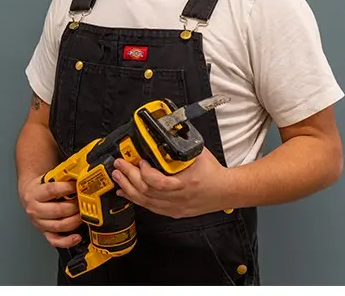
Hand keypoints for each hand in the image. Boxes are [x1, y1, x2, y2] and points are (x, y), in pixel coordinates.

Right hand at [19, 175, 83, 247]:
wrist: (29, 195)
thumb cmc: (41, 187)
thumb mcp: (47, 178)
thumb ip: (61, 178)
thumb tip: (79, 176)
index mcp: (34, 194)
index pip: (52, 190)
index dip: (67, 188)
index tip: (77, 186)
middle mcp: (34, 210)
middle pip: (57, 210)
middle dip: (74, 207)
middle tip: (83, 202)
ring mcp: (39, 223)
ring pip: (58, 226)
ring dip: (74, 221)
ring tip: (82, 215)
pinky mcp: (44, 233)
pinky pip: (55, 241)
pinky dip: (67, 241)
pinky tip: (77, 237)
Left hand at [111, 148, 231, 218]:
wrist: (227, 191)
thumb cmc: (213, 172)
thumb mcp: (197, 153)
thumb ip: (178, 145)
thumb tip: (163, 131)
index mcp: (186, 183)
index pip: (159, 182)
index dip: (145, 172)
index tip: (140, 161)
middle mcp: (179, 197)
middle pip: (147, 191)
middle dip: (128, 177)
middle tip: (119, 165)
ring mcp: (175, 207)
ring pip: (145, 202)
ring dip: (128, 188)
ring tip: (117, 177)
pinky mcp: (173, 212)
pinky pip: (150, 208)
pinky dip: (135, 199)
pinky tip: (126, 192)